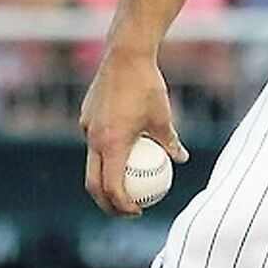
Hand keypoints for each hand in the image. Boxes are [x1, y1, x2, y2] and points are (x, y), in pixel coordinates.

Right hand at [80, 49, 189, 215]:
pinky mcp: (86, 117)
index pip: (112, 187)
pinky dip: (105, 155)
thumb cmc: (147, 86)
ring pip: (91, 164)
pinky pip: (94, 143)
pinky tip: (123, 152)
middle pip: (94, 183)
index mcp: (111, 144)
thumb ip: (171, 142)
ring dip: (105, 180)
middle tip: (127, 210)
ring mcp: (86, 128)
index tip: (137, 211)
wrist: (124, 56)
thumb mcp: (164, 118)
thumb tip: (181, 159)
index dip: (122, 205)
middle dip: (107, 203)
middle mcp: (94, 139)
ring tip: (124, 186)